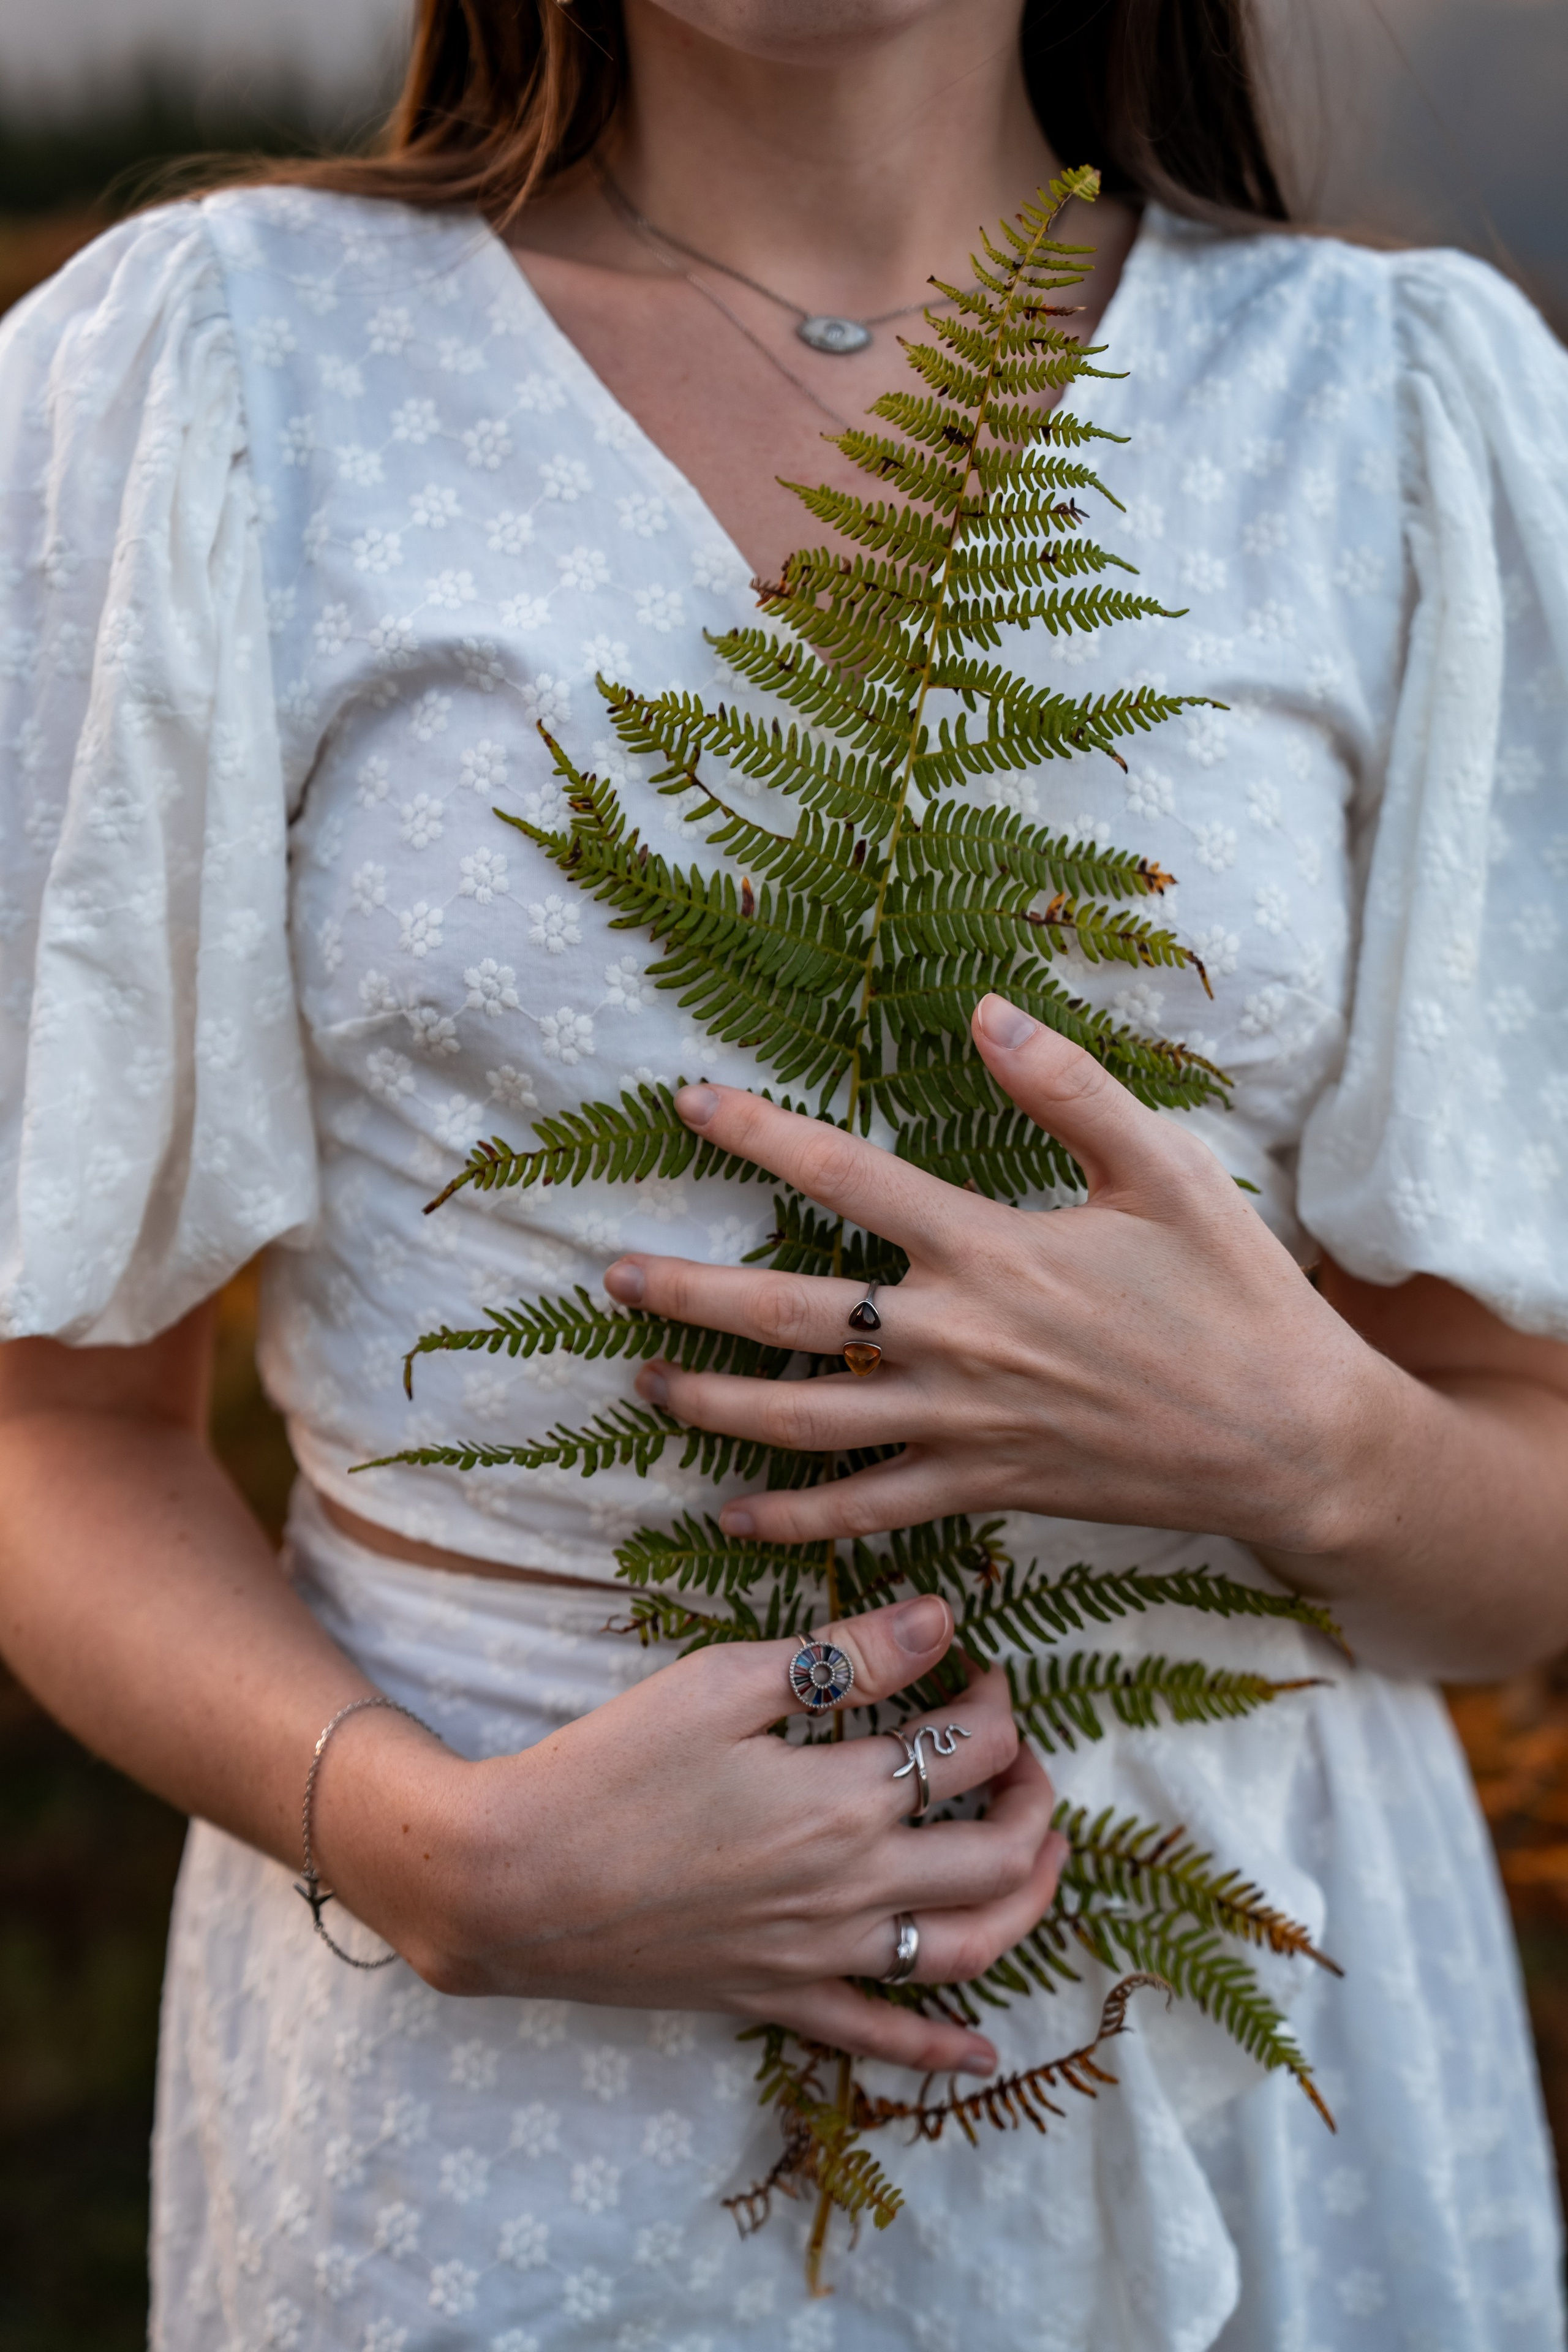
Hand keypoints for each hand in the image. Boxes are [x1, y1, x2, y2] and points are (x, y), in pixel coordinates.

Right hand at [317, 1590, 1065, 2074]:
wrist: (514, 1879)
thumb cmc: (610, 1766)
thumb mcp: (722, 1682)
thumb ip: (843, 1656)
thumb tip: (940, 1618)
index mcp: (845, 1799)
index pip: (969, 1750)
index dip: (992, 1703)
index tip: (974, 1669)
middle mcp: (852, 1886)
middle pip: (996, 1854)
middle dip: (1031, 1796)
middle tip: (1020, 1754)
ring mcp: (819, 1954)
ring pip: (966, 1947)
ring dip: (1026, 1904)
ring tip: (1043, 1858)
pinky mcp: (775, 1997)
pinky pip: (876, 2037)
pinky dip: (938, 2050)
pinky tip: (982, 2053)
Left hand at [603, 993, 1394, 1555]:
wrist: (1291, 1440)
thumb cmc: (1234, 1294)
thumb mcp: (1165, 1167)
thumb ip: (1069, 1088)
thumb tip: (986, 1009)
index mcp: (991, 1250)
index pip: (845, 1179)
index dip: (757, 1133)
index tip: (688, 1102)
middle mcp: (956, 1340)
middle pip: (789, 1314)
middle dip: (689, 1292)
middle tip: (611, 1274)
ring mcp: (962, 1425)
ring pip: (805, 1420)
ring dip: (714, 1400)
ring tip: (644, 1379)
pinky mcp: (983, 1489)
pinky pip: (866, 1513)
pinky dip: (793, 1523)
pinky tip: (733, 1516)